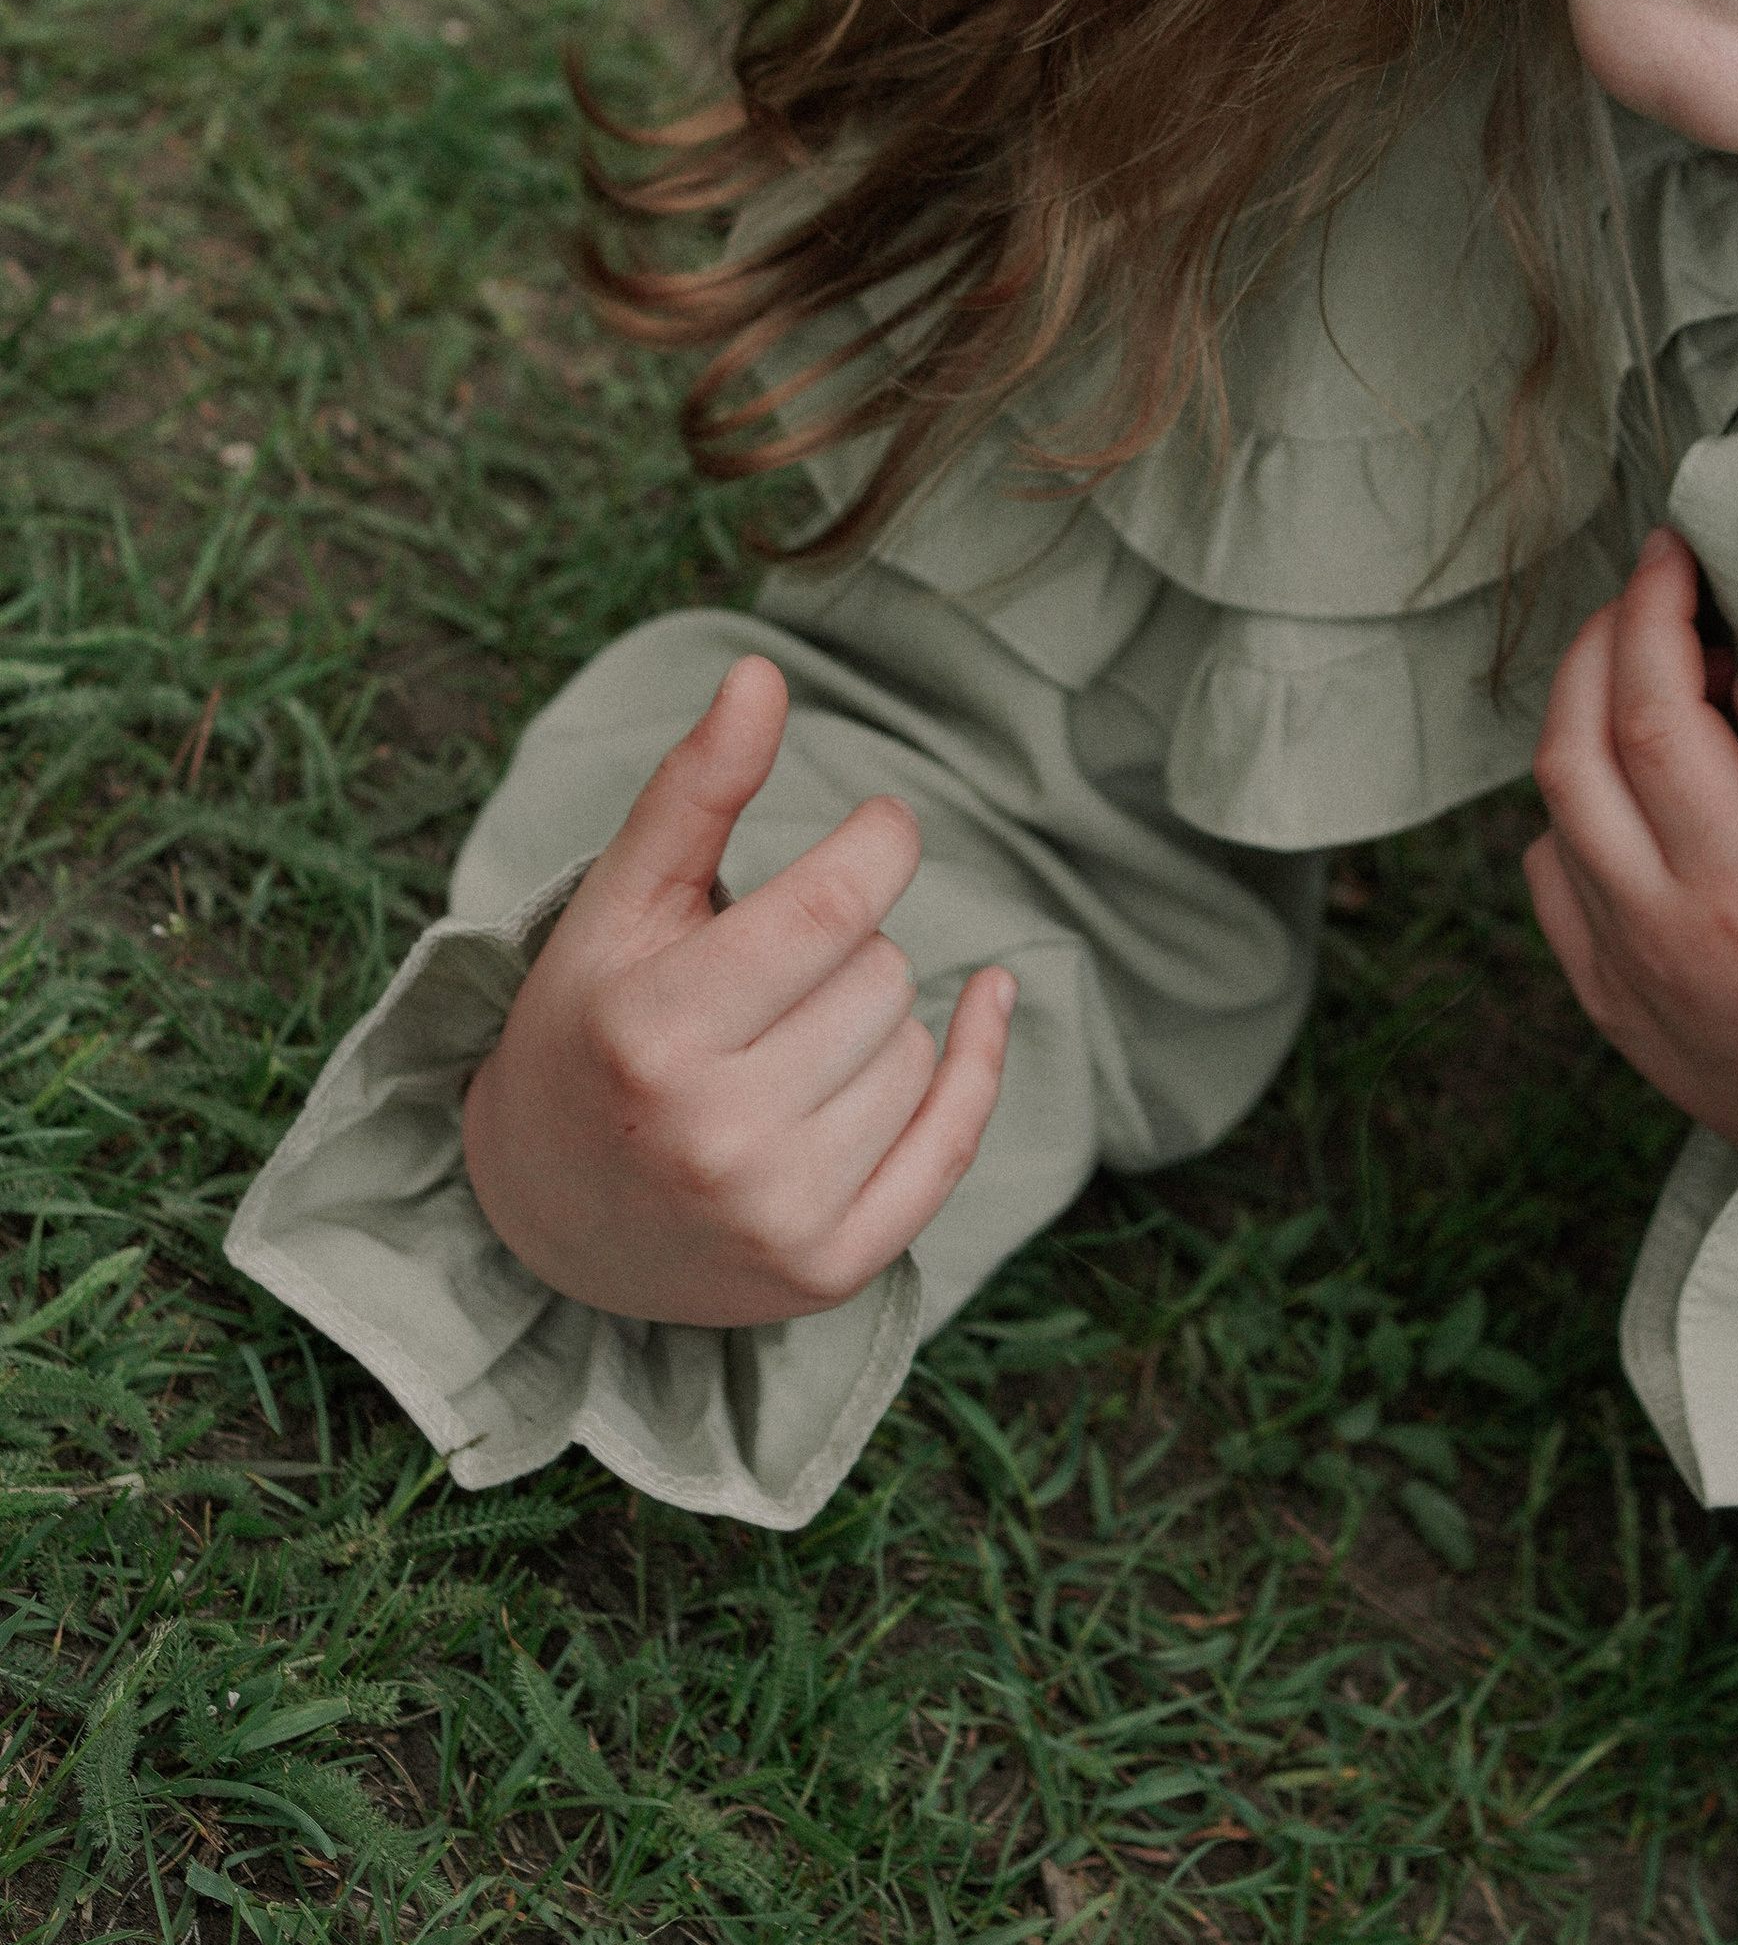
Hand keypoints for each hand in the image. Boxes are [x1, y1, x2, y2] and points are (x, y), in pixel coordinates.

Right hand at [461, 655, 1013, 1325]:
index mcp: (653, 1032)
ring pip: (914, 1046)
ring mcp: (779, 1216)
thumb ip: (693, 789)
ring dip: (873, 1023)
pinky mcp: (832, 1270)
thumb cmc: (588, 1030)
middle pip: (879, 975)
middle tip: (767, 983)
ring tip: (783, 1046)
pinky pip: (955, 1137)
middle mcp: (716, 1136)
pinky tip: (987, 1002)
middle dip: (841, 951)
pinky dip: (976, 1062)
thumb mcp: (618, 905)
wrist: (542, 1219)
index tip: (880, 828)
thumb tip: (764, 674)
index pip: (833, 908)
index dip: (879, 847)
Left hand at [1525, 529, 1737, 1158]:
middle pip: (1574, 746)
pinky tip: (1633, 789)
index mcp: (1737, 886)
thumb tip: (1731, 668)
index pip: (1654, 711)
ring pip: (1550, 808)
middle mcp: (1655, 927)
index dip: (1653, 613)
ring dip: (1584, 720)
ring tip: (1648, 675)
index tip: (1674, 554)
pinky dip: (1574, 808)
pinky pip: (1552, 876)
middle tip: (1652, 592)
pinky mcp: (1605, 1004)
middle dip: (1603, 644)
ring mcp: (1618, 971)